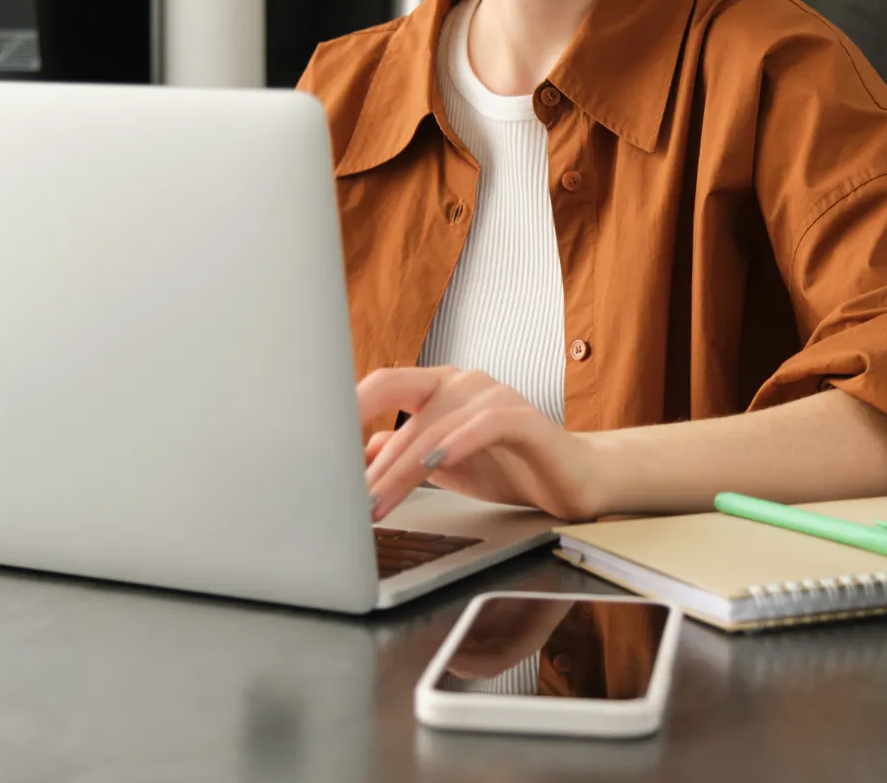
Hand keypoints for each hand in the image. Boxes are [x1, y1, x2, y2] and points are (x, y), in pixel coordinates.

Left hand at [359, 366, 602, 522]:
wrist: (571, 480)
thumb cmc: (508, 467)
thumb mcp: (442, 465)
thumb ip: (402, 454)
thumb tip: (355, 456)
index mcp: (439, 386)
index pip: (383, 384)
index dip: (348, 407)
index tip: (315, 442)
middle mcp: (463, 381)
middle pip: (403, 405)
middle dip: (371, 458)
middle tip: (343, 495)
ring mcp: (494, 395)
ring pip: (436, 425)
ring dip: (401, 469)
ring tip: (378, 504)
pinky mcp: (524, 418)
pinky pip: (484, 424)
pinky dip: (457, 442)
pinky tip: (435, 463)